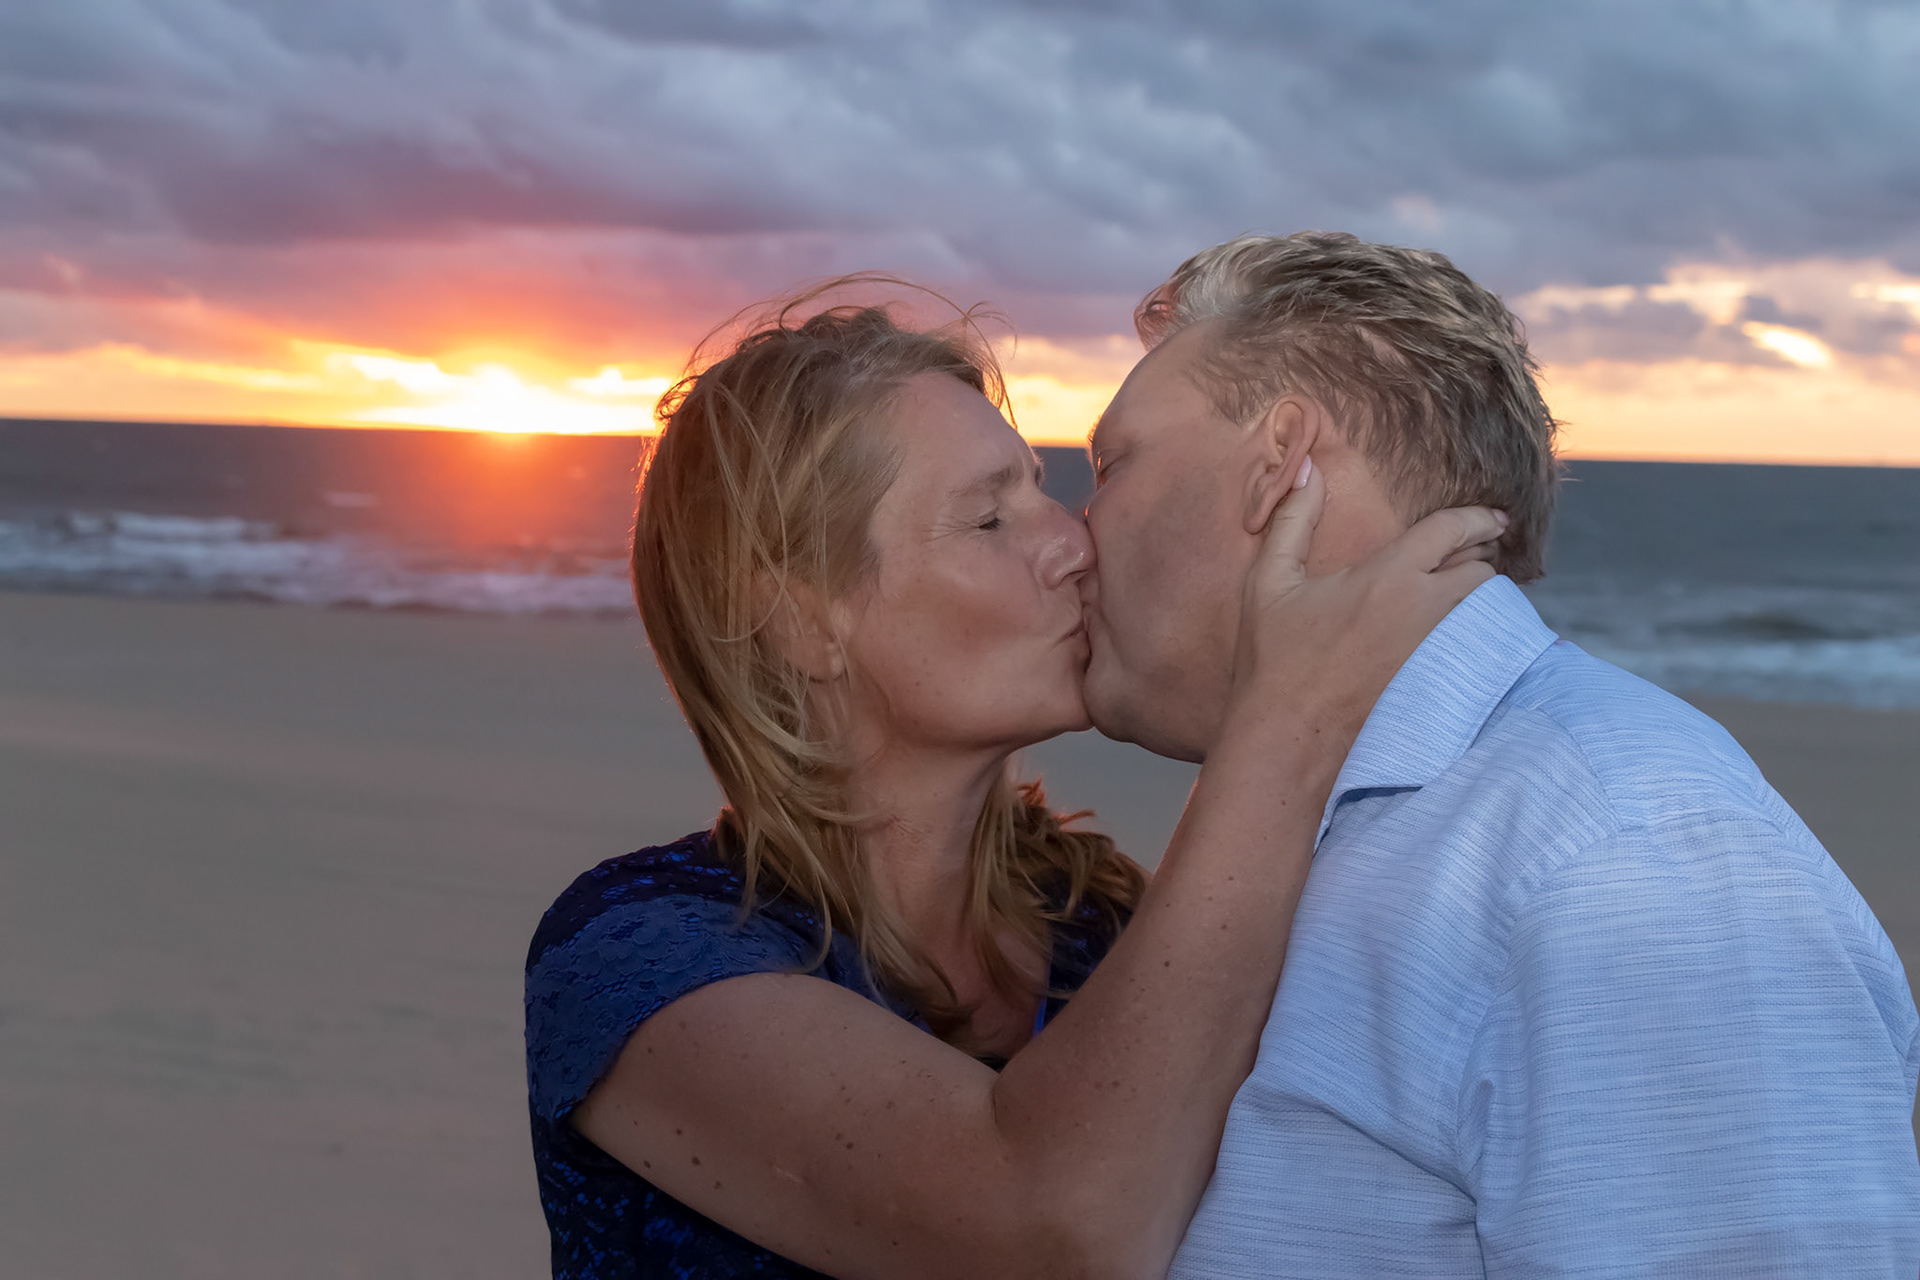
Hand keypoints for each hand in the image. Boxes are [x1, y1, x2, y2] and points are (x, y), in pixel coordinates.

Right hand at [1222, 458, 1505, 748]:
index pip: (1453, 529)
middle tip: (1482, 549)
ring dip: (1484, 593)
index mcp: (1389, 575)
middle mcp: (1425, 609)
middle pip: (1482, 568)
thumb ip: (1293, 519)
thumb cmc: (1274, 658)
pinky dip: (1479, 630)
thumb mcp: (1270, 580)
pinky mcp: (1440, 683)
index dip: (1478, 517)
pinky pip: (1479, 645)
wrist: (1289, 735)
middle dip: (1483, 554)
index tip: (1494, 515)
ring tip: (1473, 587)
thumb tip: (1308, 467)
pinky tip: (1463, 631)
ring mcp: (1437, 650)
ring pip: (1486, 608)